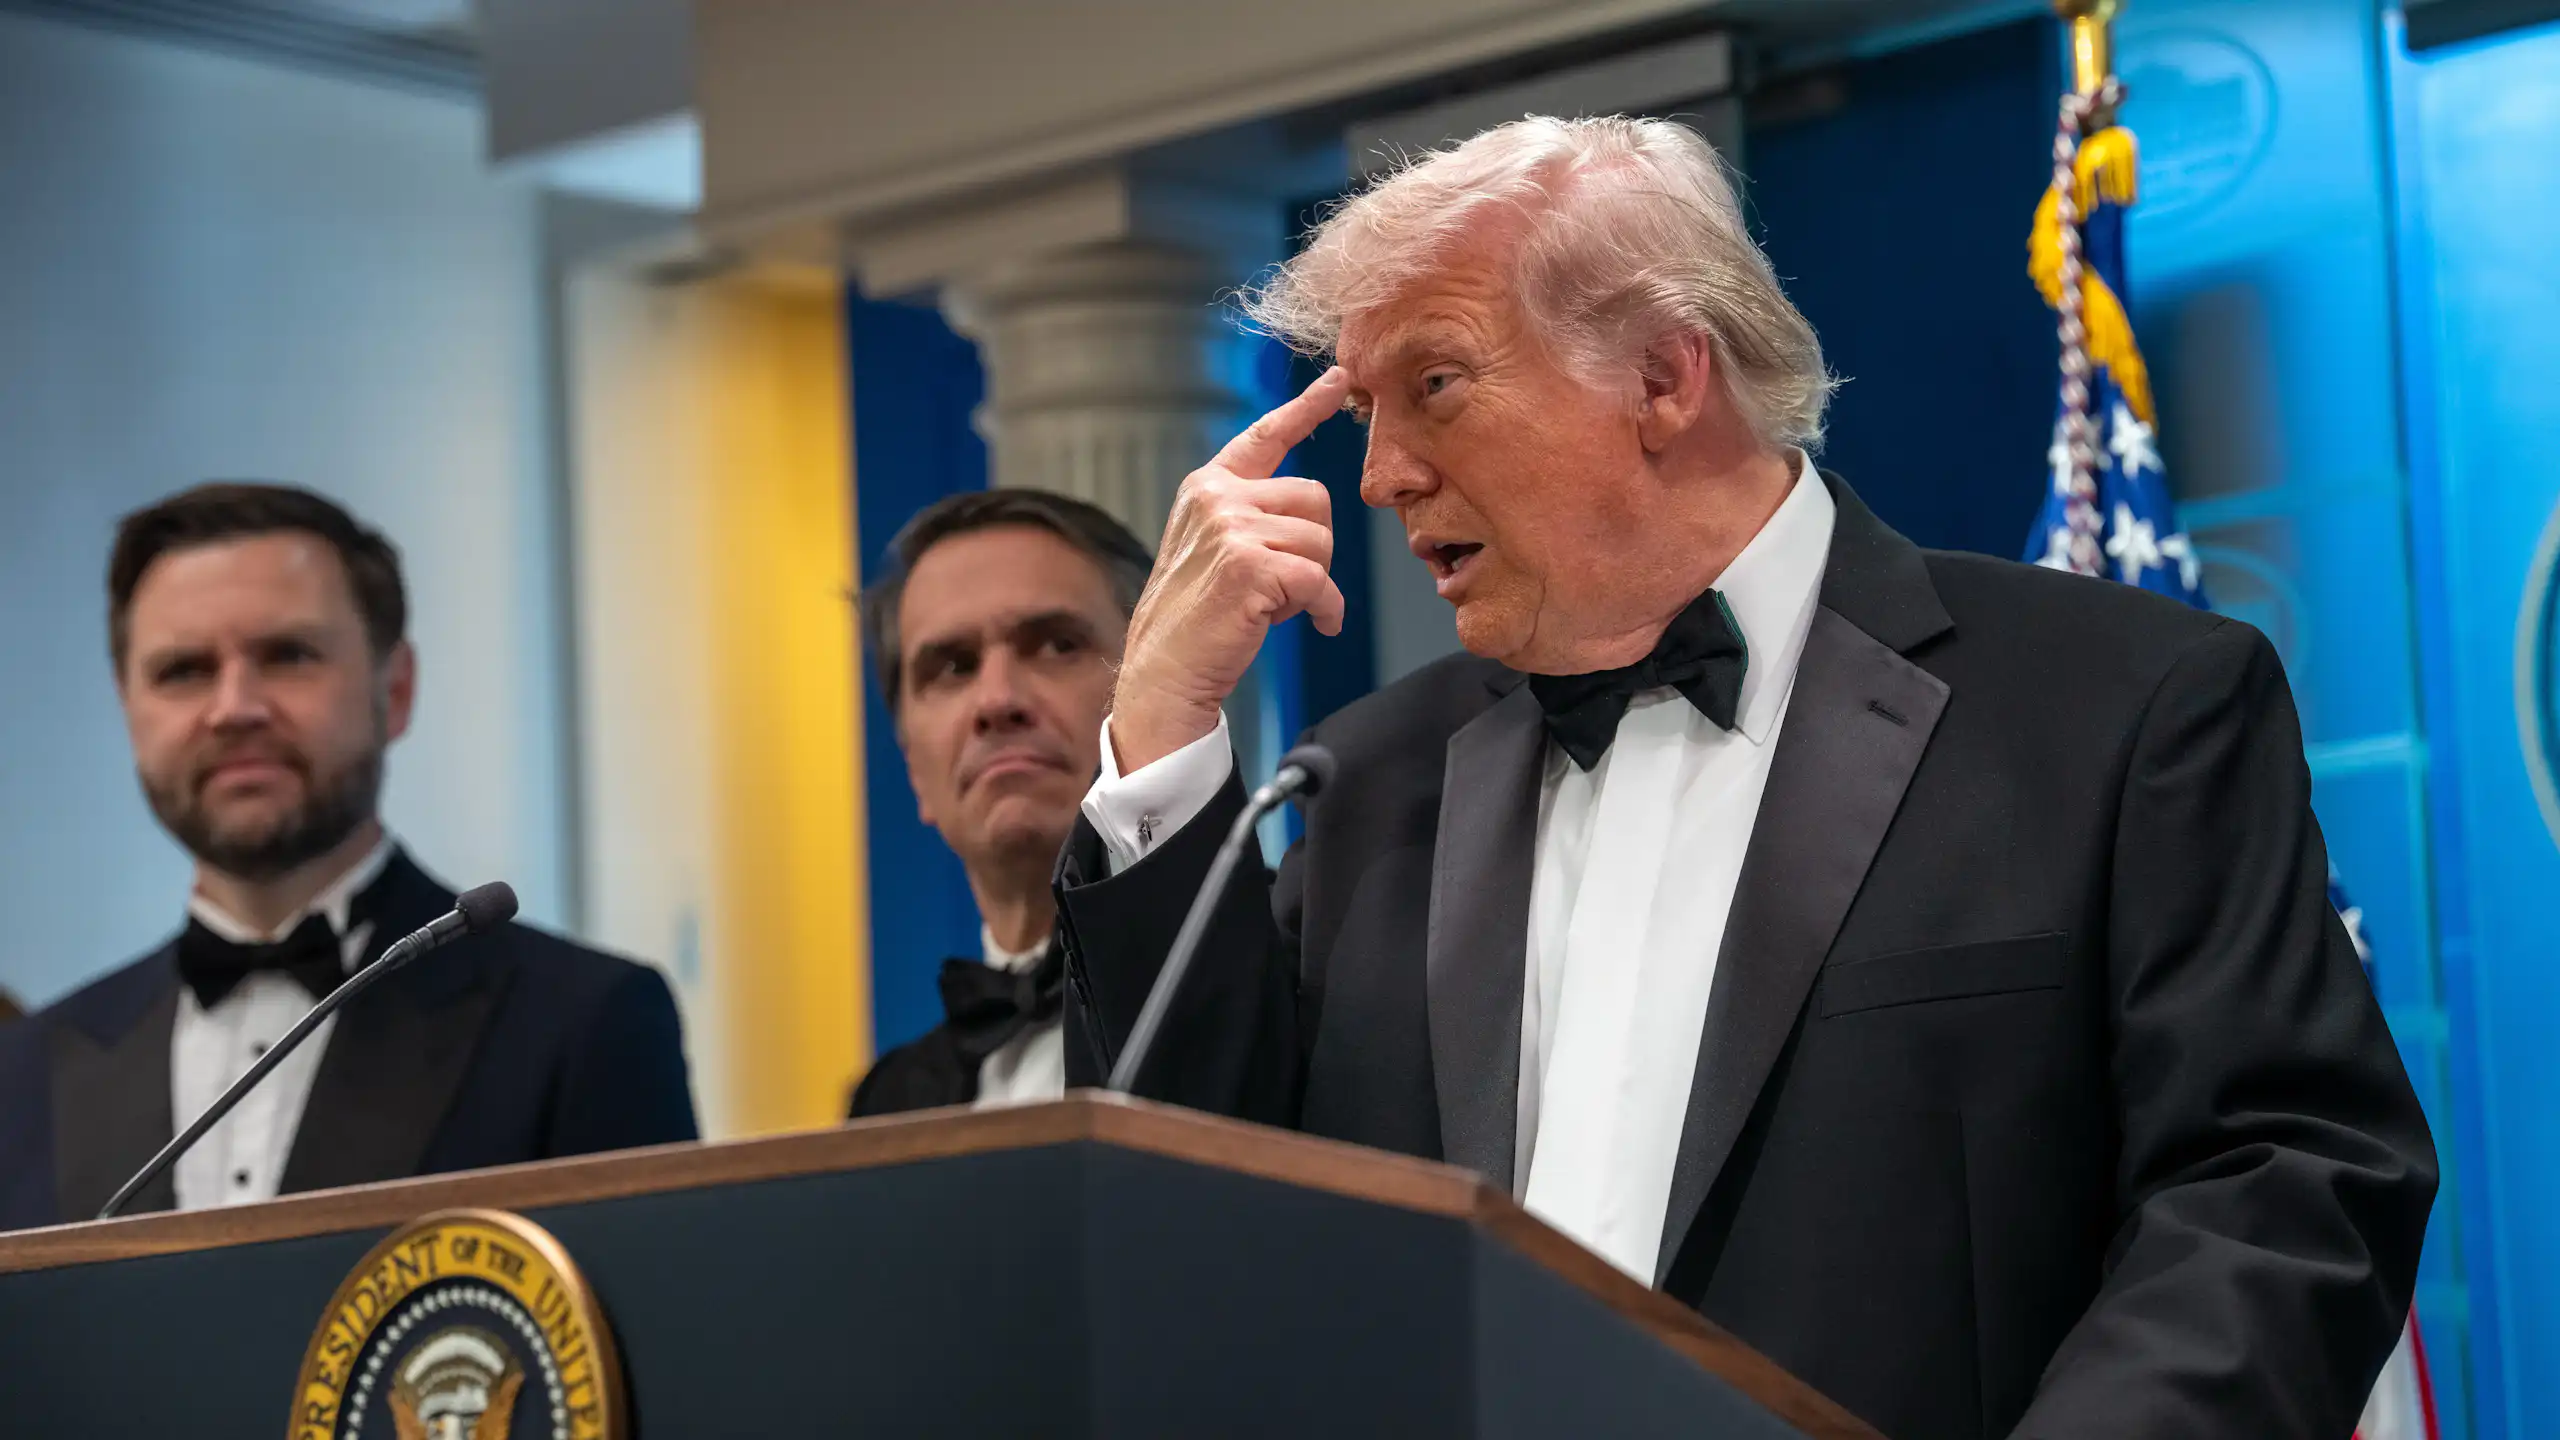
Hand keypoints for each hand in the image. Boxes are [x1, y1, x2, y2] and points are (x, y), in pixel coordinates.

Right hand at [1110, 367, 1352, 773]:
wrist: (1163, 673)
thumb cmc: (1195, 619)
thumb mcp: (1213, 549)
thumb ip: (1251, 515)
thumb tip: (1309, 508)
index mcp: (1208, 487)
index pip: (1267, 435)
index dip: (1308, 405)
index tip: (1341, 378)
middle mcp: (1217, 497)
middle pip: (1315, 498)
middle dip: (1314, 546)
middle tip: (1282, 585)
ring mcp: (1230, 528)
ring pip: (1321, 540)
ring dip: (1314, 581)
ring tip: (1275, 604)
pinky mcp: (1249, 566)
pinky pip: (1320, 579)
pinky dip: (1325, 609)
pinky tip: (1314, 624)